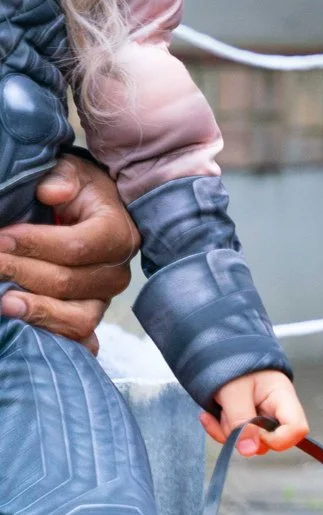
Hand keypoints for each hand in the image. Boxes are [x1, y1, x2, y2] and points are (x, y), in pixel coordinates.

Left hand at [0, 155, 139, 350]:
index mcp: (118, 234)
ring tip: (4, 304)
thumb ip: (63, 177)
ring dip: (37, 311)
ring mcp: (103, 299)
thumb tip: (51, 192)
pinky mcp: (88, 317)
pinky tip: (32, 337)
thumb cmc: (79, 194)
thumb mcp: (73, 174)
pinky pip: (76, 338)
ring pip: (76, 318)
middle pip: (67, 282)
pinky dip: (56, 340)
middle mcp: (116, 271)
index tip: (0, 238)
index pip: (77, 246)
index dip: (36, 244)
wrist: (92, 214)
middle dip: (21, 272)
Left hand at [202, 370, 307, 455]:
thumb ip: (241, 421)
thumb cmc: (234, 365)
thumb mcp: (234, 392)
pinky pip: (236, 438)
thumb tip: (250, 451)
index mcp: (283, 398)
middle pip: (268, 441)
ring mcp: (263, 418)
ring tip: (215, 411)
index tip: (252, 435)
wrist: (222, 353)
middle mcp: (277, 411)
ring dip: (226, 432)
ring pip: (249, 442)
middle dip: (241, 436)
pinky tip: (210, 415)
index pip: (297, 429)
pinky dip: (220, 430)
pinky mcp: (249, 421)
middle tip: (224, 416)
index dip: (277, 440)